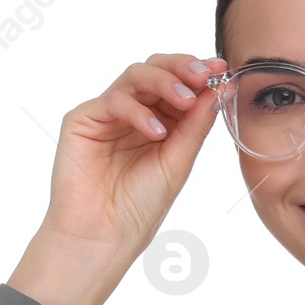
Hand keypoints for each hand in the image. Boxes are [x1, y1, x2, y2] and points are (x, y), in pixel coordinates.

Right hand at [38, 52, 226, 257]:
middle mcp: (133, 113)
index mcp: (159, 122)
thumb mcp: (178, 161)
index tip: (222, 69)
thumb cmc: (140, 207)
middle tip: (203, 75)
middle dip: (182, 68)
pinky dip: (138, 111)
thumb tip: (220, 88)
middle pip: (156, 70)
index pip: (178, 84)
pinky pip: (113, 100)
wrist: (105, 236)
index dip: (199, 73)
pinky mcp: (82, 120)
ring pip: (135, 76)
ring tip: (185, 100)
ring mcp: (107, 115)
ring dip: (164, 82)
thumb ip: (196, 125)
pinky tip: (156, 132)